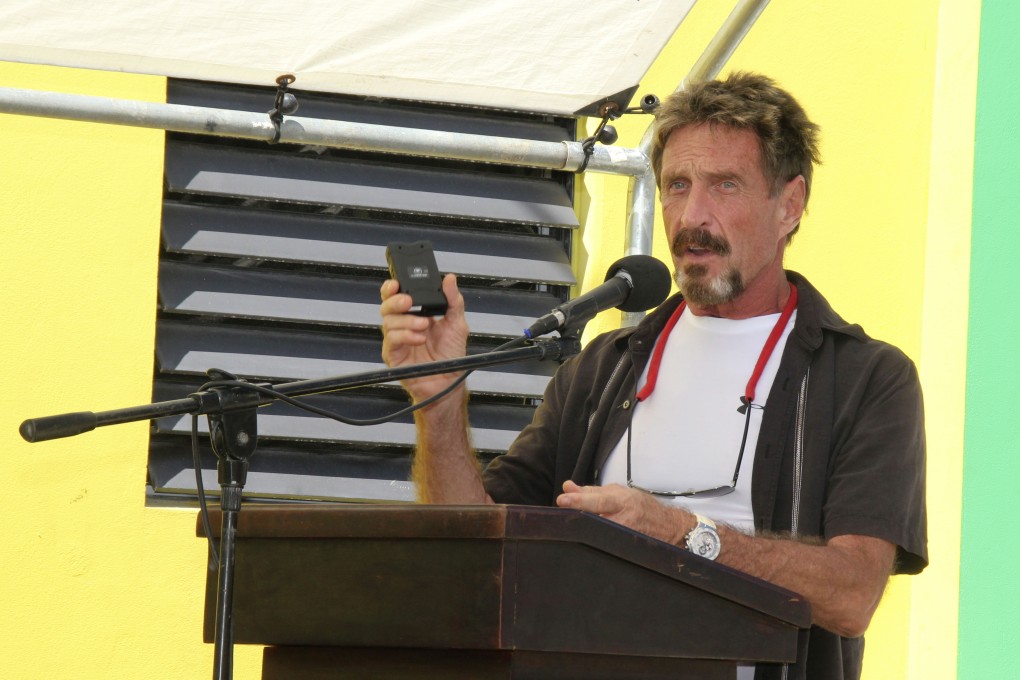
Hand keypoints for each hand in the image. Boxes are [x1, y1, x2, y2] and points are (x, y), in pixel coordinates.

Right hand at [380, 273, 469, 403]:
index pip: (397, 295)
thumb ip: (453, 300)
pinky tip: (419, 338)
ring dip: (406, 320)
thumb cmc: (451, 355)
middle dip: (395, 300)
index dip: (393, 287)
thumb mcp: (457, 323)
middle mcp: (403, 324)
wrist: (449, 381)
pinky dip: (405, 336)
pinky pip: (392, 340)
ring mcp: (397, 339)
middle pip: (386, 306)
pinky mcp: (393, 354)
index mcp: (415, 313)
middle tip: (408, 301)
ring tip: (424, 326)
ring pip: (388, 321)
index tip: (397, 283)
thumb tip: (450, 279)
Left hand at [555, 480, 689, 545]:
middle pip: (593, 520)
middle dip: (576, 518)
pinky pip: (603, 547)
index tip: (562, 499)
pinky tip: (588, 540)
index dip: (579, 500)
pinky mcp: (625, 552)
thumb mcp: (617, 493)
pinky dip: (593, 542)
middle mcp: (624, 520)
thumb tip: (567, 487)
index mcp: (622, 501)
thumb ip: (590, 491)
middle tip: (564, 516)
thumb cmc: (640, 506)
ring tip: (578, 527)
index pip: (598, 500)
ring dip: (583, 531)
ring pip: (596, 536)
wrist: (668, 527)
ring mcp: (624, 538)